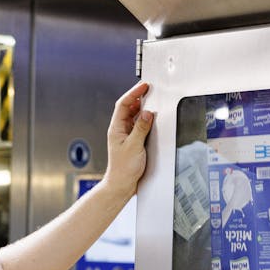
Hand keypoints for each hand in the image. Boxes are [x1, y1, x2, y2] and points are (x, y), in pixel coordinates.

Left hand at [104, 80, 153, 199]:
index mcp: (116, 128)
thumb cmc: (123, 169)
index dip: (133, 93)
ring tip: (152, 101)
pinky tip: (152, 118)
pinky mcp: (133, 140)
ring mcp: (126, 134)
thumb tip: (147, 113)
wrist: (122, 184)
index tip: (144, 86)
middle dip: (139, 97)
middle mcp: (120, 129)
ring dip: (143, 108)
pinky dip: (146, 119)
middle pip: (128, 108)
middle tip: (150, 89)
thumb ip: (141, 128)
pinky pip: (139, 125)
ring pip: (134, 116)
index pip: (123, 104)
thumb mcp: (134, 146)